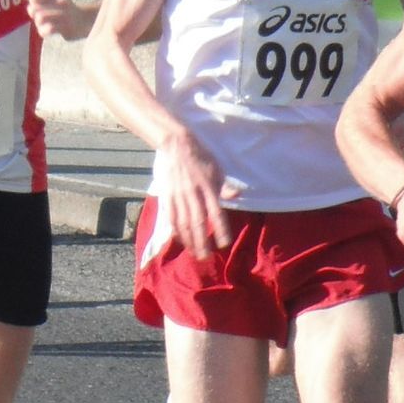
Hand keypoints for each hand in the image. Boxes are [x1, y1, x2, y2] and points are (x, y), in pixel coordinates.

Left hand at [21, 0, 86, 41]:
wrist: (82, 21)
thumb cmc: (59, 7)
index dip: (33, 2)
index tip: (40, 3)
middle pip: (33, 8)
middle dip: (34, 13)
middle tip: (43, 14)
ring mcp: (66, 14)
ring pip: (40, 18)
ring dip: (39, 23)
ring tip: (45, 23)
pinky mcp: (67, 28)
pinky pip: (47, 30)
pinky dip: (44, 31)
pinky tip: (49, 30)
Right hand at [154, 127, 232, 260]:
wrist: (175, 144)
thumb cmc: (200, 156)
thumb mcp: (217, 169)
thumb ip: (225, 186)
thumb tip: (236, 196)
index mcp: (208, 188)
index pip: (217, 214)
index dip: (220, 231)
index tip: (223, 244)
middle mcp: (193, 194)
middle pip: (198, 223)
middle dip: (202, 243)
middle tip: (206, 257)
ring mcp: (178, 196)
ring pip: (183, 224)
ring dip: (189, 241)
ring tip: (194, 253)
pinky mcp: (167, 196)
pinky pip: (171, 217)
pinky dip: (176, 231)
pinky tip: (180, 240)